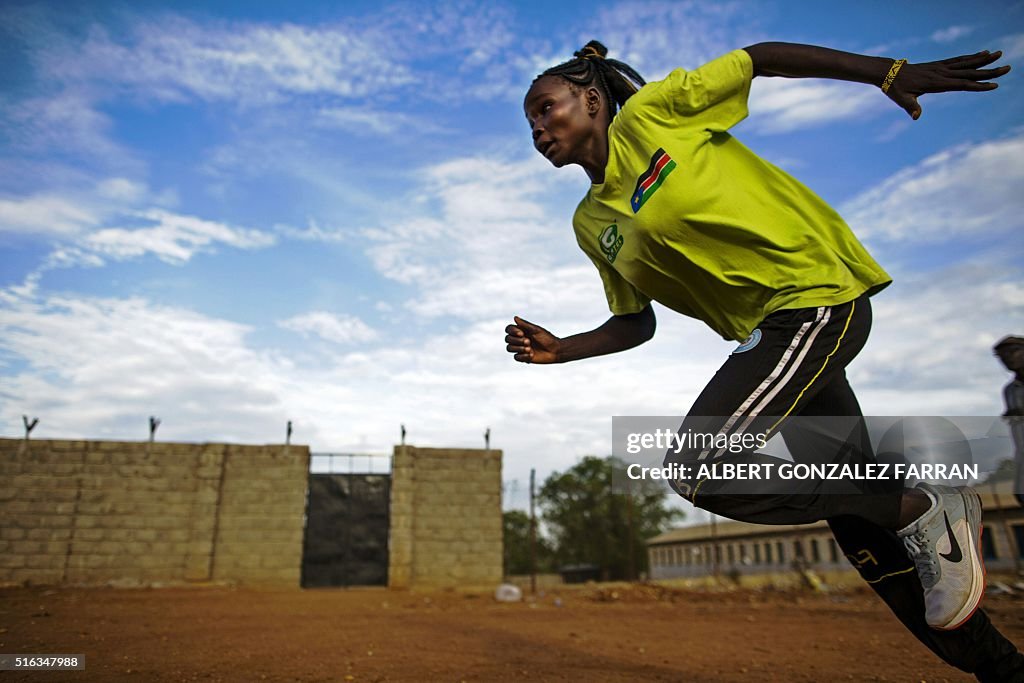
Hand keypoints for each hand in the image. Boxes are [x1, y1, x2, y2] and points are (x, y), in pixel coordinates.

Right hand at [505, 316, 560, 363]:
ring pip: (509, 348)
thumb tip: (514, 317)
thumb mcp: (536, 330)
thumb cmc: (547, 338)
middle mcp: (519, 339)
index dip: (512, 331)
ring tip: (529, 349)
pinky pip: (516, 357)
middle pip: (507, 339)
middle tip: (528, 341)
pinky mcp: (523, 357)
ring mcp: (520, 348)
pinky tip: (531, 355)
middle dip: (516, 341)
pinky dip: (523, 356)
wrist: (556, 351)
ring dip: (518, 348)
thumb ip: (525, 325)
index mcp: (521, 331)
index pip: (509, 329)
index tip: (521, 333)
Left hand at [886, 50, 1009, 119]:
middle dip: (989, 71)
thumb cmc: (895, 88)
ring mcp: (940, 67)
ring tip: (999, 54)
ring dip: (983, 59)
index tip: (994, 85)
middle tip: (1007, 68)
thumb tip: (916, 117)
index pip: (961, 84)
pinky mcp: (938, 64)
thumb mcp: (901, 99)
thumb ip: (911, 107)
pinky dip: (971, 57)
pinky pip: (958, 60)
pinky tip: (982, 53)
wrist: (887, 72)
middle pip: (969, 72)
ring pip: (966, 63)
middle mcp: (941, 73)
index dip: (978, 85)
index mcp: (935, 83)